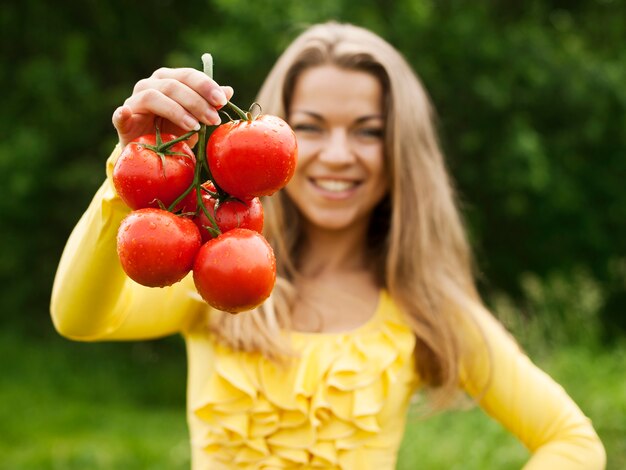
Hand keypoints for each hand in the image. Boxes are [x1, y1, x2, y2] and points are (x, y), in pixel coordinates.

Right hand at [112, 67, 233, 146]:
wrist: (152, 154)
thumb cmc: (175, 132)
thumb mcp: (196, 119)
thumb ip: (210, 104)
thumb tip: (229, 91)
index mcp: (169, 80)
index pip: (188, 75)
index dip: (205, 86)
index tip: (221, 101)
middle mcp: (150, 85)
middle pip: (173, 86)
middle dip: (197, 102)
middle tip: (213, 119)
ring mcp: (134, 101)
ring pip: (153, 97)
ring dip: (176, 111)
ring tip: (194, 127)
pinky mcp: (122, 120)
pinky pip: (120, 114)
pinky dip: (123, 113)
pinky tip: (127, 114)